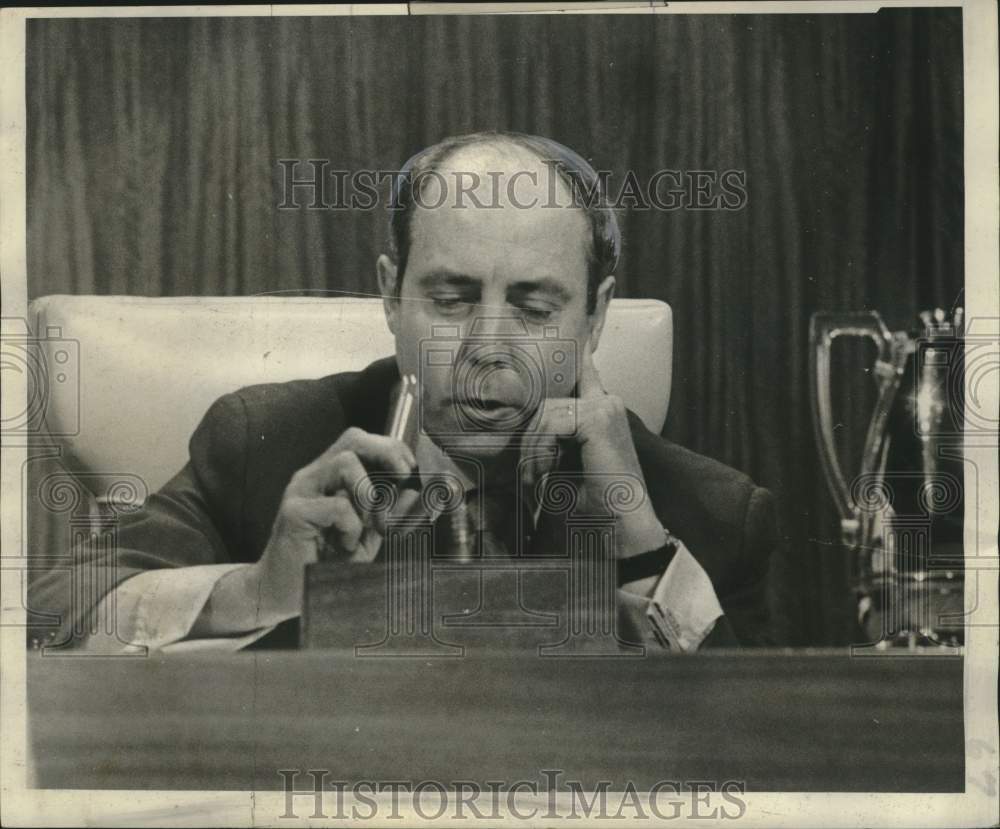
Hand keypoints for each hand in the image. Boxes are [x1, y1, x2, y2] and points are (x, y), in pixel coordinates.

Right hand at [251, 427, 416, 621]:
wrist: (286, 594)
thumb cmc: (328, 563)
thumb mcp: (369, 533)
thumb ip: (389, 511)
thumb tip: (416, 492)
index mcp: (331, 475)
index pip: (364, 441)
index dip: (393, 451)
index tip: (411, 476)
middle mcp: (315, 475)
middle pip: (354, 438)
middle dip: (388, 455)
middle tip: (402, 483)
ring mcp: (301, 491)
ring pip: (345, 462)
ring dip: (368, 494)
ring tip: (368, 526)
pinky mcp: (293, 512)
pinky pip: (337, 506)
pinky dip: (352, 527)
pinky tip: (346, 546)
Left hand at [520, 338, 665, 556]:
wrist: (622, 533)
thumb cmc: (592, 508)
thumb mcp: (561, 468)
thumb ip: (549, 442)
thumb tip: (521, 423)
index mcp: (600, 412)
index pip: (582, 371)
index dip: (573, 353)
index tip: (570, 339)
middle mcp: (606, 403)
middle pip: (544, 403)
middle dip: (530, 442)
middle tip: (530, 480)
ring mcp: (605, 408)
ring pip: (543, 414)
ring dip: (532, 453)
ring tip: (537, 485)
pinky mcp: (599, 418)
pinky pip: (550, 424)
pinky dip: (540, 453)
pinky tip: (545, 477)